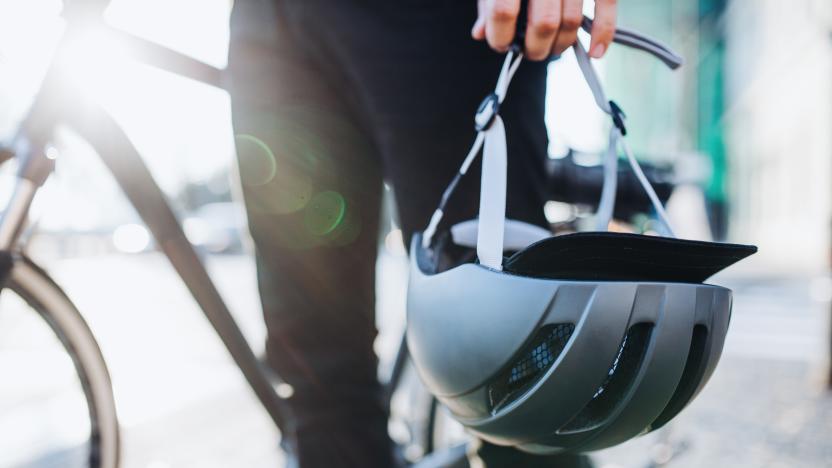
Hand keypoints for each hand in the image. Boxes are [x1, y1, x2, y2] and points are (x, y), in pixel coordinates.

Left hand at [471, 0, 616, 60]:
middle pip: (544, 23)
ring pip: (571, 22)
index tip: (501, 44)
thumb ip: (488, 1)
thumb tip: (481, 33)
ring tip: (551, 49)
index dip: (500, 36)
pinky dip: (603, 32)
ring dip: (561, 46)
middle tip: (530, 52)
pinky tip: (595, 52)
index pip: (503, 12)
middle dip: (535, 48)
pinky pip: (606, 5)